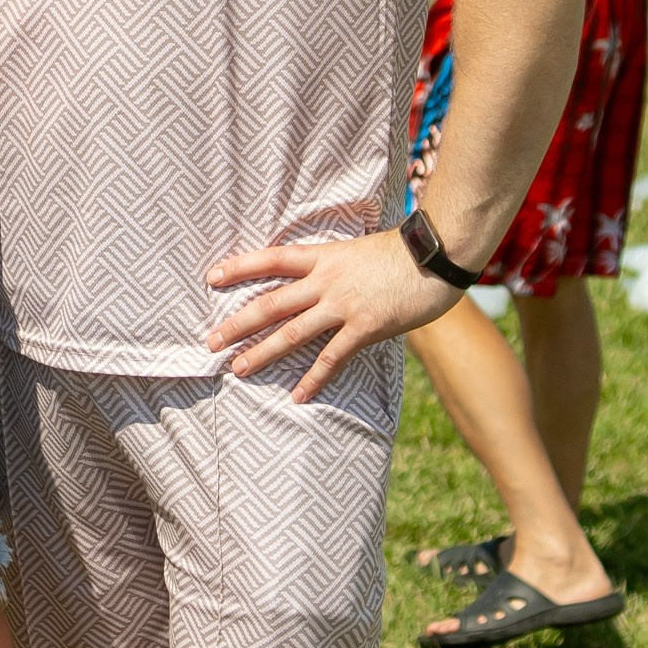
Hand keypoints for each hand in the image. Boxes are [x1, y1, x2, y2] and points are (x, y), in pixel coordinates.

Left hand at [204, 227, 463, 399]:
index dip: (239, 267)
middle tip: (210, 341)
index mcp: (324, 256)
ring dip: (262, 352)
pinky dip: (313, 379)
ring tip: (238, 368)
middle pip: (271, 302)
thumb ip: (336, 267)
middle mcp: (326, 280)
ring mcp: (344, 305)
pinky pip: (332, 358)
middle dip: (237, 323)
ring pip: (292, 332)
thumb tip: (320, 280)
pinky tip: (297, 396)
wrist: (437, 255)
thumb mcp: (359, 251)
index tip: (210, 277)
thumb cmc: (403, 253)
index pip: (271, 259)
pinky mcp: (364, 327)